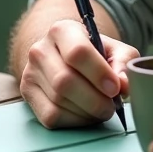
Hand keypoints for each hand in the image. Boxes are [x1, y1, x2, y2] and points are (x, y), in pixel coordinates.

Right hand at [20, 19, 140, 128]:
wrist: (65, 58)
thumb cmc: (94, 54)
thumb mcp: (115, 50)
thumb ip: (125, 63)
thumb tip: (124, 84)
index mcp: (62, 30)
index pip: (78, 52)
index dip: (99, 73)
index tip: (115, 88)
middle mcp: (40, 49)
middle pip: (65, 81)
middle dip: (94, 99)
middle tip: (111, 106)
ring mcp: (30, 72)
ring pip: (58, 100)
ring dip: (87, 112)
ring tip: (101, 108)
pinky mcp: (27, 94)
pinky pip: (51, 116)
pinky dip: (74, 120)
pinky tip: (85, 114)